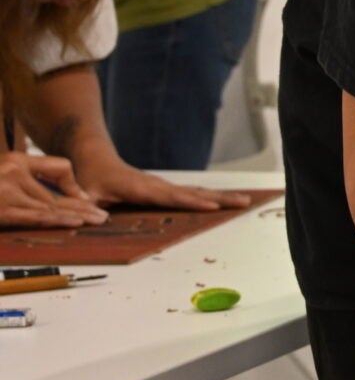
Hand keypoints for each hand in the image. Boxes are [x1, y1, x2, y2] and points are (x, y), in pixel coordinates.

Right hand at [0, 150, 105, 226]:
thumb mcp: (4, 170)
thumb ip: (26, 176)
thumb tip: (64, 193)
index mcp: (16, 161)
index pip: (59, 167)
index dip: (73, 184)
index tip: (86, 199)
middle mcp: (14, 173)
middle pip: (56, 194)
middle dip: (82, 206)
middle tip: (102, 214)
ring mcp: (8, 193)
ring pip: (51, 206)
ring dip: (77, 215)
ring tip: (98, 220)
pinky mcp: (3, 212)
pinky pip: (36, 217)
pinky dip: (58, 220)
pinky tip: (76, 222)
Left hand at [69, 151, 255, 213]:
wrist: (95, 158)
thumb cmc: (90, 178)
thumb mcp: (84, 191)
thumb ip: (86, 205)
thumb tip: (95, 220)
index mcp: (141, 188)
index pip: (171, 197)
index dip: (191, 202)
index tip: (212, 206)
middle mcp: (158, 185)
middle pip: (194, 193)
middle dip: (220, 198)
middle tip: (244, 201)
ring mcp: (165, 186)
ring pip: (198, 192)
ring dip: (222, 197)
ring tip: (245, 200)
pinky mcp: (167, 189)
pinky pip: (193, 193)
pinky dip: (213, 197)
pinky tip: (226, 201)